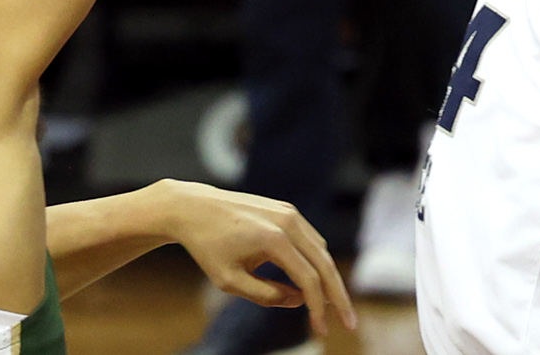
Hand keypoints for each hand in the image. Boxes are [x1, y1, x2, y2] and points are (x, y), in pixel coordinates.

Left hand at [152, 181, 355, 335]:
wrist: (190, 207)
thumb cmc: (206, 246)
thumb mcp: (230, 281)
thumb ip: (266, 296)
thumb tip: (300, 301)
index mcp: (273, 239)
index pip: (308, 280)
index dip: (318, 309)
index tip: (321, 331)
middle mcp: (287, 221)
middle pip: (324, 264)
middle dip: (339, 296)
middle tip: (349, 323)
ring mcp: (288, 212)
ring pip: (320, 251)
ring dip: (329, 279)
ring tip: (333, 307)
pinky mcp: (285, 209)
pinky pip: (310, 239)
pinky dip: (317, 262)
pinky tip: (316, 283)